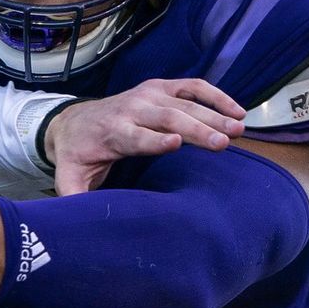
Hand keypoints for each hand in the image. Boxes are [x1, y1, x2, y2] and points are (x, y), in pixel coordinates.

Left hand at [43, 77, 245, 193]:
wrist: (72, 122)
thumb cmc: (78, 155)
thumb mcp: (70, 178)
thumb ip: (74, 197)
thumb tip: (76, 221)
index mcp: (112, 133)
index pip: (135, 136)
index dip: (155, 139)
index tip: (177, 143)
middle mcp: (131, 109)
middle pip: (167, 118)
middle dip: (196, 128)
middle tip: (223, 142)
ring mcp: (147, 95)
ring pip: (184, 102)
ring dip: (213, 113)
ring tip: (239, 128)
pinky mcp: (160, 88)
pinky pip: (192, 87)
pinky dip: (216, 96)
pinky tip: (238, 111)